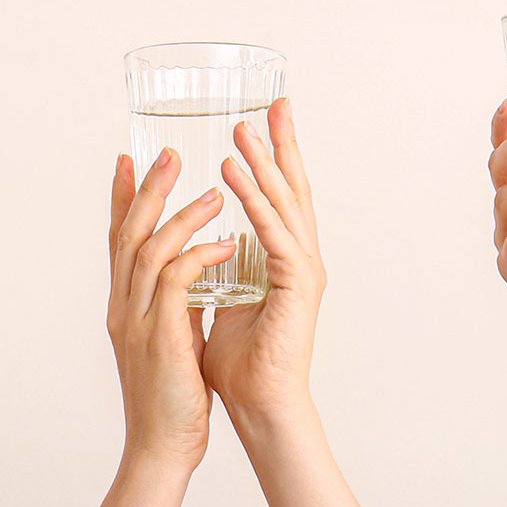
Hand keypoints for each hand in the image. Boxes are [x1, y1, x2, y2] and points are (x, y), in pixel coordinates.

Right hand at [106, 150, 236, 465]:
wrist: (161, 448)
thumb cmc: (170, 400)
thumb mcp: (168, 342)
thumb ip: (172, 309)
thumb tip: (189, 284)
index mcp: (124, 306)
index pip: (118, 241)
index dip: (122, 199)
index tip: (130, 160)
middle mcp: (123, 307)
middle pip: (127, 233)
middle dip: (148, 189)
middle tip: (168, 152)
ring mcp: (136, 321)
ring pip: (149, 249)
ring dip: (180, 216)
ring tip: (212, 191)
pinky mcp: (160, 337)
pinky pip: (177, 282)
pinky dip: (199, 257)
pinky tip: (224, 245)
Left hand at [201, 98, 326, 410]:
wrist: (258, 405)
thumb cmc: (241, 364)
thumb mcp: (224, 301)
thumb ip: (220, 271)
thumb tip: (203, 247)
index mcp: (283, 260)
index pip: (279, 197)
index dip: (272, 158)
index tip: (263, 119)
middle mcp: (299, 258)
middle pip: (292, 188)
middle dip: (282, 144)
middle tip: (274, 101)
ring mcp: (303, 270)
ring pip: (283, 204)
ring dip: (263, 163)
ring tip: (244, 127)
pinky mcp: (297, 286)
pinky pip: (272, 233)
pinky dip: (254, 202)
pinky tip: (235, 174)